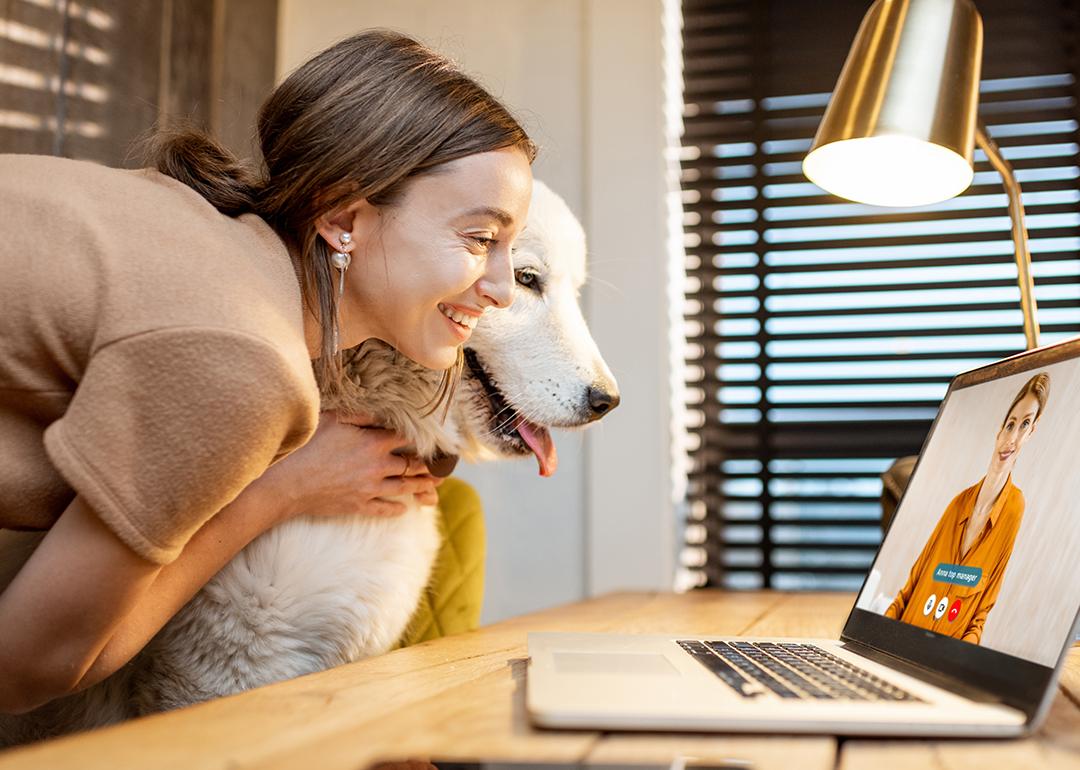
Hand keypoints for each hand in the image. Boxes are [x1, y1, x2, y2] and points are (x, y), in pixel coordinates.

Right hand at [254, 410, 440, 520]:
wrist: (286, 483)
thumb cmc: (306, 446)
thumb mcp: (332, 419)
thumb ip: (359, 415)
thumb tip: (379, 414)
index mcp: (374, 442)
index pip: (406, 439)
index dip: (421, 438)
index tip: (433, 439)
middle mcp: (378, 466)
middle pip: (412, 465)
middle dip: (428, 466)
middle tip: (442, 468)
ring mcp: (370, 488)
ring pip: (404, 488)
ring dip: (421, 487)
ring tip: (434, 487)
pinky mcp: (359, 505)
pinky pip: (384, 509)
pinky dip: (396, 508)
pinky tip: (404, 508)